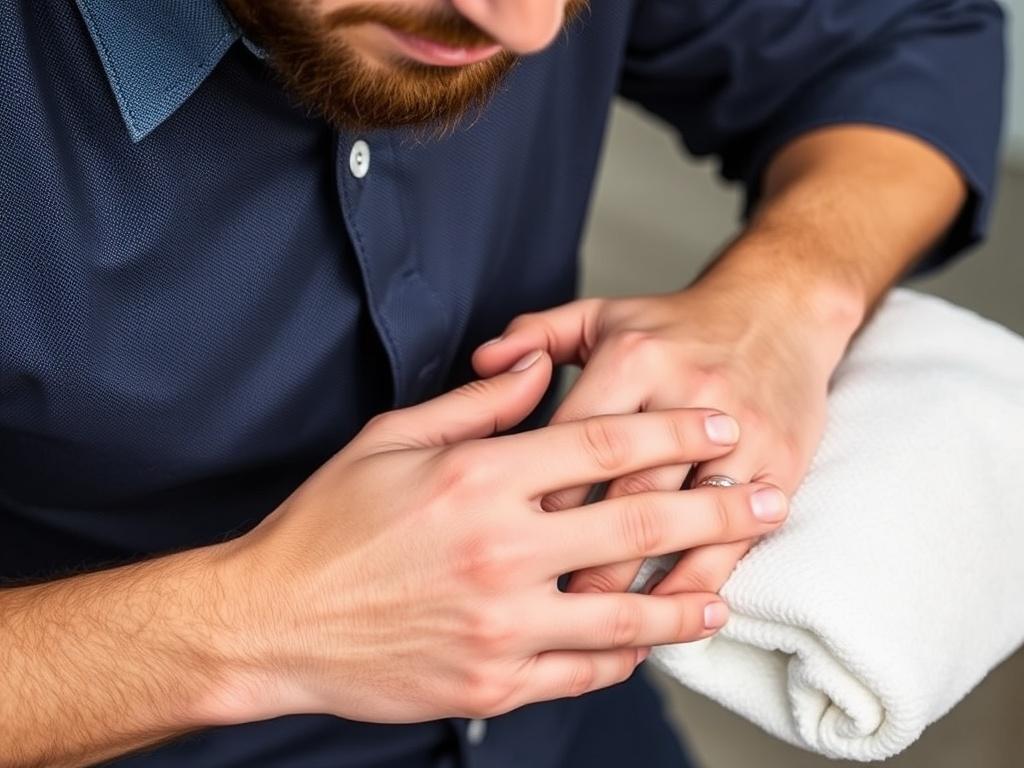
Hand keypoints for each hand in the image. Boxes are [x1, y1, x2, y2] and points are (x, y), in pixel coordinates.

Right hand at [213, 350, 789, 724]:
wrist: (271, 620)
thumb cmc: (326, 524)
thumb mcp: (392, 440)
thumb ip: (476, 404)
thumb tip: (538, 368)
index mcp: (476, 479)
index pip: (602, 445)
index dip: (673, 434)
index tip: (718, 429)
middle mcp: (499, 553)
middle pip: (637, 526)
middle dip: (715, 509)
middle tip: (766, 498)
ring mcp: (499, 626)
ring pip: (626, 616)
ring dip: (689, 599)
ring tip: (728, 587)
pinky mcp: (490, 683)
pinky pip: (583, 672)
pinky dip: (626, 656)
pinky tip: (650, 642)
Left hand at [473, 279, 849, 597]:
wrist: (778, 310)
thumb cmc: (674, 325)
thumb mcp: (601, 315)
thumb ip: (535, 335)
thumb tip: (482, 360)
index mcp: (632, 358)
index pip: (574, 443)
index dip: (538, 499)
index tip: (505, 544)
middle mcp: (685, 392)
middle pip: (623, 489)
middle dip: (580, 552)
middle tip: (542, 600)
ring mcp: (738, 430)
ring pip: (678, 519)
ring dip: (637, 578)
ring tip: (596, 617)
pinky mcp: (777, 460)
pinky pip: (735, 535)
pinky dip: (700, 580)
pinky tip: (670, 612)